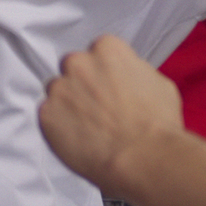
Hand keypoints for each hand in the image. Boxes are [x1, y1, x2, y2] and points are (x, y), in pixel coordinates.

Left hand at [39, 36, 187, 199]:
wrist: (144, 156)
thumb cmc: (157, 124)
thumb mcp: (159, 84)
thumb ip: (134, 72)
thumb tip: (127, 75)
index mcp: (106, 49)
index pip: (97, 53)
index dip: (104, 73)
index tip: (109, 87)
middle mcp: (78, 63)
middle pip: (73, 69)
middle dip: (83, 86)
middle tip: (99, 109)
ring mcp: (59, 88)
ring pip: (57, 93)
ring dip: (69, 106)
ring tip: (91, 129)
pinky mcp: (46, 114)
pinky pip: (48, 118)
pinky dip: (60, 129)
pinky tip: (81, 140)